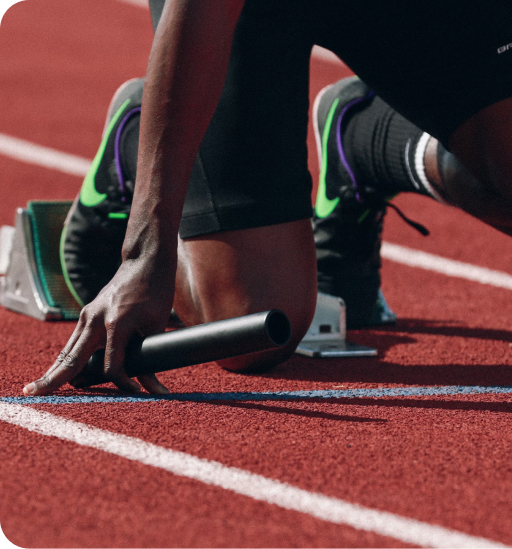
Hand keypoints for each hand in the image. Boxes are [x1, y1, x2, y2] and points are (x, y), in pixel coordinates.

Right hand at [23, 257, 174, 395]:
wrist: (145, 262)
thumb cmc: (156, 292)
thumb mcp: (157, 325)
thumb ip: (150, 355)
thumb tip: (152, 386)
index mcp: (116, 323)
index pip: (111, 366)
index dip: (124, 383)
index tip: (138, 392)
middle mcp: (96, 319)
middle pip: (72, 358)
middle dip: (54, 379)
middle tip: (34, 395)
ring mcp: (88, 315)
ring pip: (68, 350)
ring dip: (55, 370)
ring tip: (39, 389)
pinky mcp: (88, 313)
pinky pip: (74, 341)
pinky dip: (67, 358)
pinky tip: (58, 371)